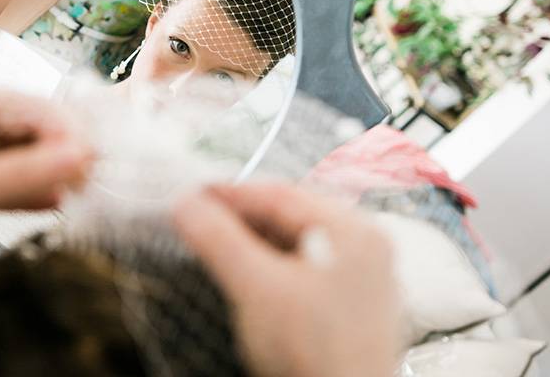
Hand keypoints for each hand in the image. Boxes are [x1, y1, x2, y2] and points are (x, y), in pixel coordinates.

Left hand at [0, 81, 91, 292]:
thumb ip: (19, 175)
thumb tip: (81, 157)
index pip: (33, 107)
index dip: (69, 133)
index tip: (97, 162)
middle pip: (32, 128)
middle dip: (64, 152)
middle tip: (93, 183)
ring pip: (23, 155)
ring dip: (49, 173)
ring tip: (80, 194)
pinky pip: (8, 180)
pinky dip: (29, 190)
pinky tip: (53, 202)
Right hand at [173, 183, 399, 376]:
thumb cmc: (314, 357)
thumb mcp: (256, 289)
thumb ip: (218, 241)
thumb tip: (185, 204)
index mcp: (354, 232)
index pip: (280, 194)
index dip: (229, 192)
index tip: (191, 194)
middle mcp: (364, 247)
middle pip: (289, 215)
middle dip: (239, 216)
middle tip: (196, 215)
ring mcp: (359, 276)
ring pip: (293, 241)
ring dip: (251, 239)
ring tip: (213, 240)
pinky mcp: (347, 304)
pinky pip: (301, 266)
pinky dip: (267, 262)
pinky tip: (243, 270)